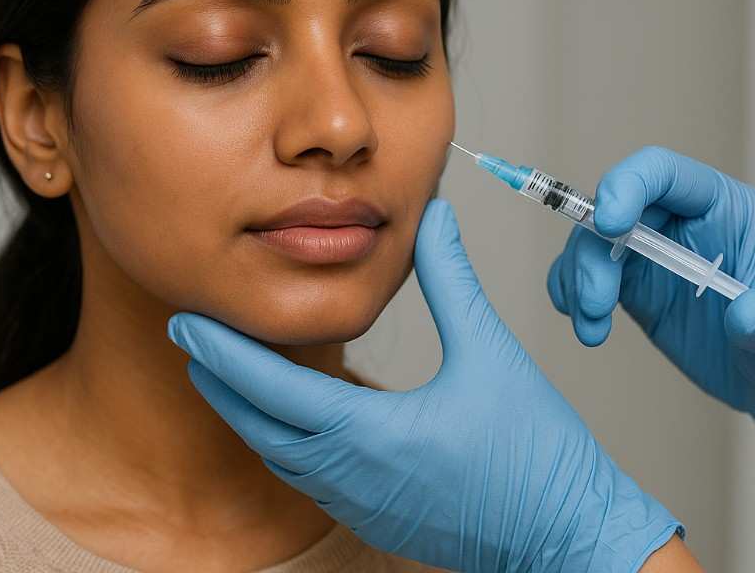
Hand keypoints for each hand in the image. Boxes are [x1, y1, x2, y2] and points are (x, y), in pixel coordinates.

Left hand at [168, 198, 681, 571]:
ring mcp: (356, 503)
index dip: (223, 352)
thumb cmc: (536, 454)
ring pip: (276, 455)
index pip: (269, 390)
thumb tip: (436, 219)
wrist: (568, 536)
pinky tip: (285, 415)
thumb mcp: (491, 353)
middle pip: (257, 425)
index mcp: (367, 436)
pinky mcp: (371, 515)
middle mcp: (348, 477)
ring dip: (245, 410)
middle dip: (218, 378)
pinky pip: (304, 475)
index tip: (187, 321)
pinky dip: (279, 438)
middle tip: (190, 335)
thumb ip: (453, 282)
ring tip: (224, 369)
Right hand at [546, 146, 754, 470]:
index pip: (663, 172)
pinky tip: (587, 328)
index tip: (609, 223)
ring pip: (592, 242)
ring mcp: (655, 254)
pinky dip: (571, 294)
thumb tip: (743, 315)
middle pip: (613, 207)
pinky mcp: (636, 289)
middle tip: (595, 302)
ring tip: (591, 328)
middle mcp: (682, 222)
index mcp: (725, 209)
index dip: (627, 184)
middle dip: (593, 250)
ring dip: (578, 278)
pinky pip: (586, 275)